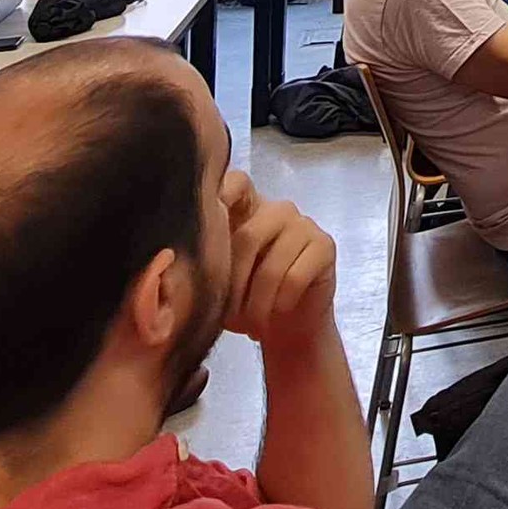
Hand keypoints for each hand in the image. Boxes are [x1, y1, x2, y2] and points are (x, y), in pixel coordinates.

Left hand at [220, 176, 338, 340]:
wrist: (288, 326)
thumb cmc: (247, 302)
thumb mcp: (221, 283)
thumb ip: (208, 262)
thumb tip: (183, 262)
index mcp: (247, 209)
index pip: (237, 182)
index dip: (223, 192)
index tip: (208, 218)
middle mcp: (276, 210)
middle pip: (248, 236)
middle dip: (234, 283)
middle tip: (229, 315)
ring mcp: (303, 225)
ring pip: (272, 265)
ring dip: (258, 303)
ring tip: (253, 322)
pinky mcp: (324, 246)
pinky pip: (295, 277)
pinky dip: (281, 303)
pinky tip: (278, 312)